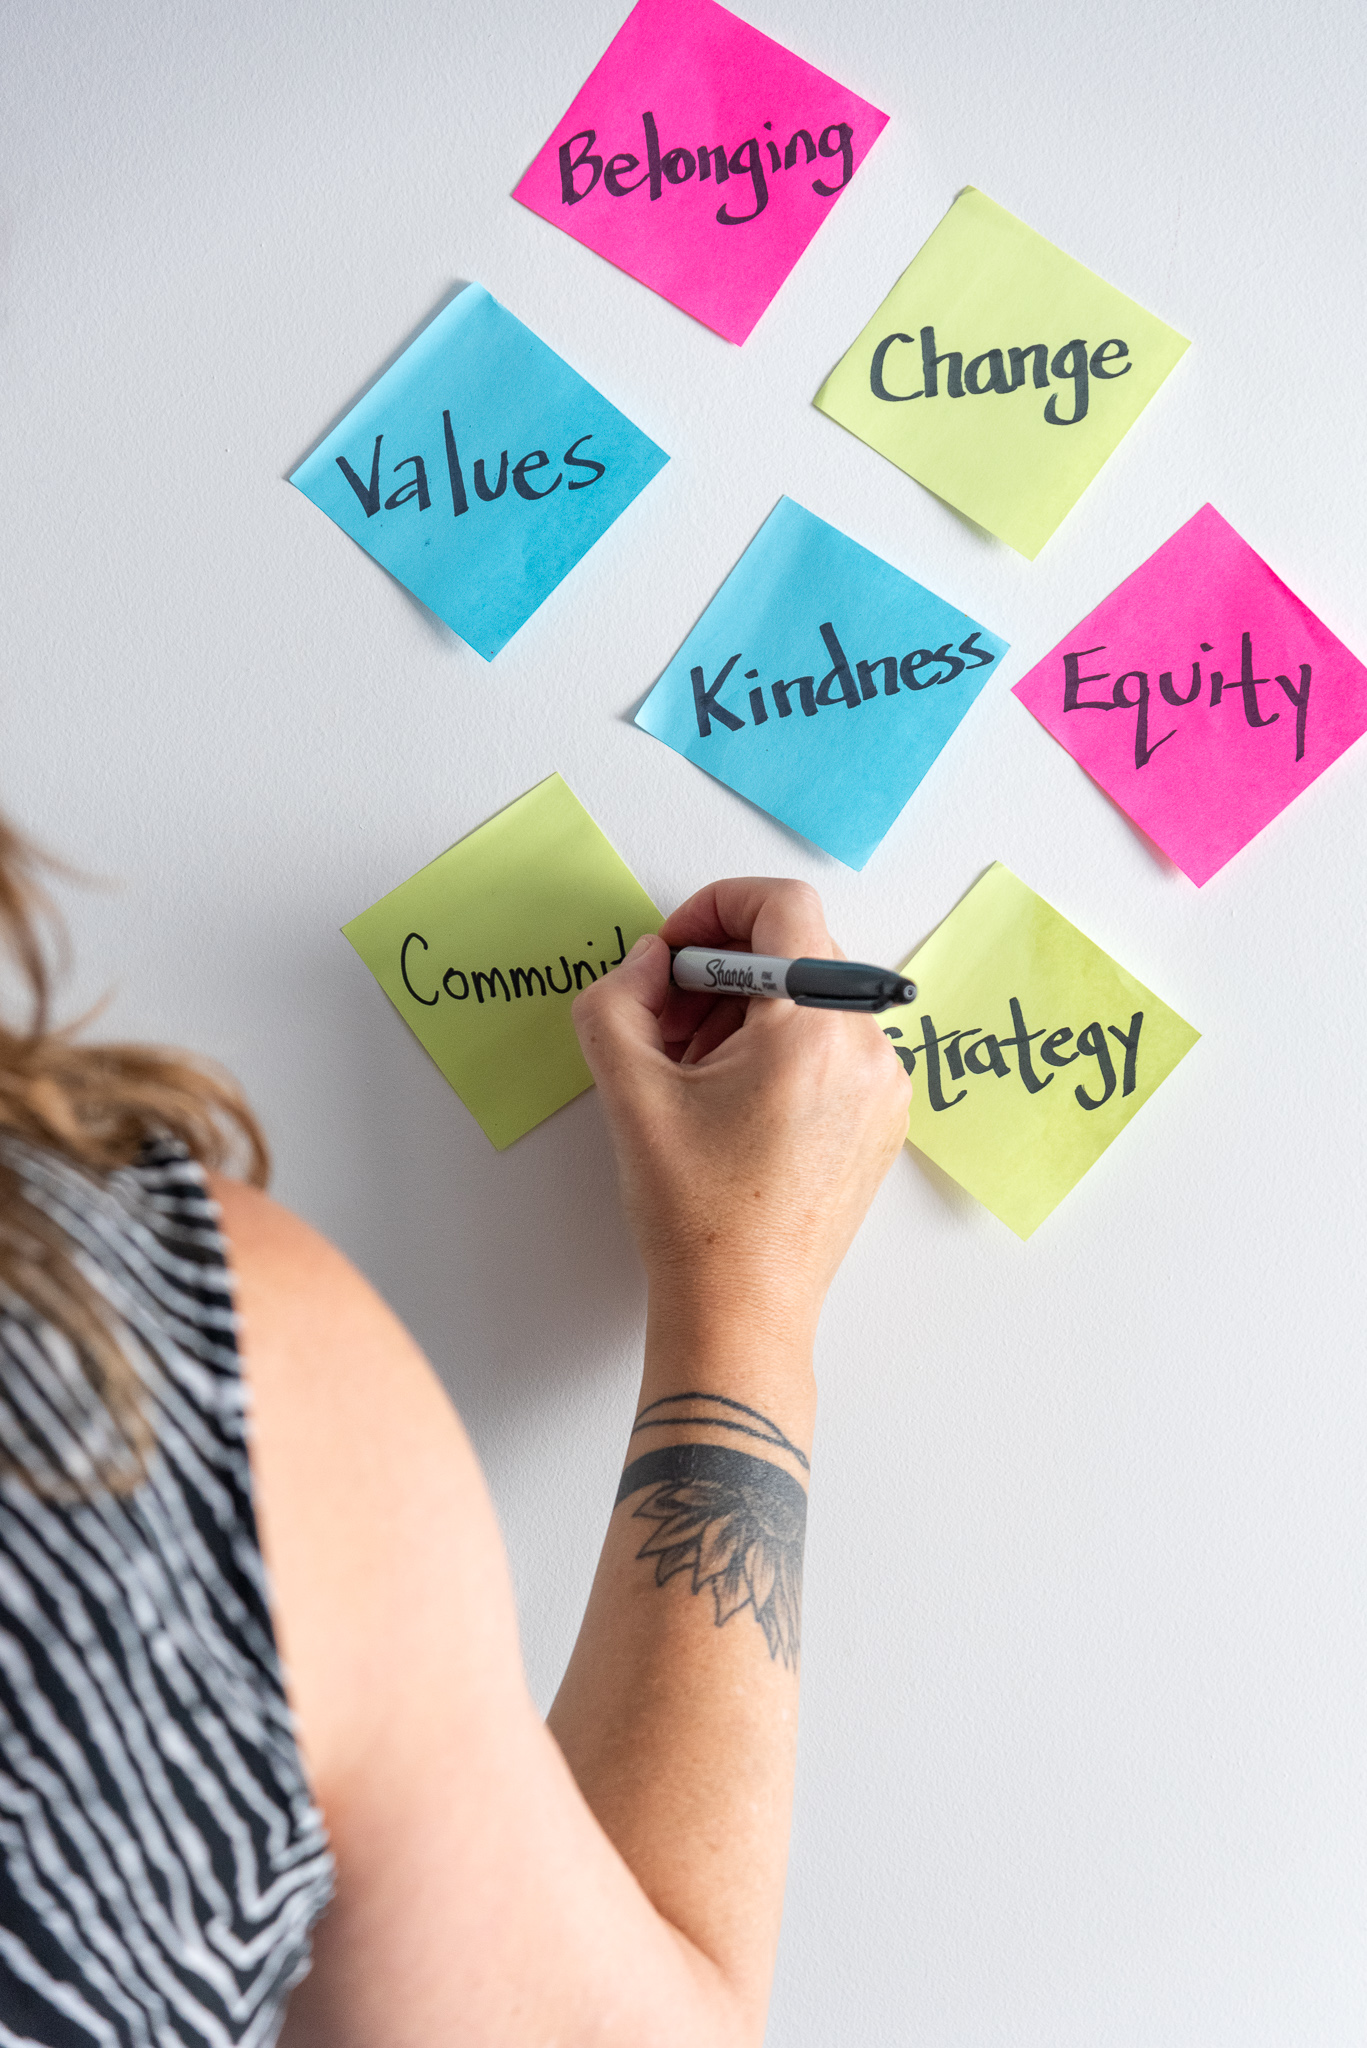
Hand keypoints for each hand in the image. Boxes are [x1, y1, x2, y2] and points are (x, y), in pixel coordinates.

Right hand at [572, 879, 911, 1357]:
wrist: (742, 1311)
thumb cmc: (695, 1213)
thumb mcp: (628, 1090)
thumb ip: (618, 998)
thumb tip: (650, 962)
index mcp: (814, 1027)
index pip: (781, 905)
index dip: (713, 908)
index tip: (671, 952)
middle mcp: (867, 1046)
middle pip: (795, 953)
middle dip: (718, 973)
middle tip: (664, 1022)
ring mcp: (883, 1086)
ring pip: (812, 1002)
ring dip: (745, 1013)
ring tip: (691, 1072)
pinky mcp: (881, 1121)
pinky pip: (832, 1047)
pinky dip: (778, 1050)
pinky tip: (729, 1102)